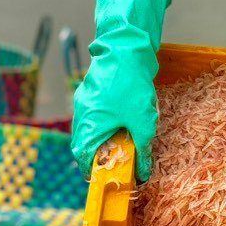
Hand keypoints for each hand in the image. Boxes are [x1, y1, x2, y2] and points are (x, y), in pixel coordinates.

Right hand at [70, 0, 170, 180]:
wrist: (125, 48)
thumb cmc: (131, 86)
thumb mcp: (143, 122)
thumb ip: (142, 149)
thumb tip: (143, 171)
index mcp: (87, 126)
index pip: (83, 158)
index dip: (94, 171)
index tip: (109, 177)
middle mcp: (81, 115)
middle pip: (86, 143)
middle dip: (102, 154)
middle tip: (120, 161)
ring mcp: (85, 101)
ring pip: (92, 128)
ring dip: (106, 137)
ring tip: (125, 139)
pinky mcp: (93, 90)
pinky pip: (97, 114)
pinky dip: (107, 121)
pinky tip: (125, 118)